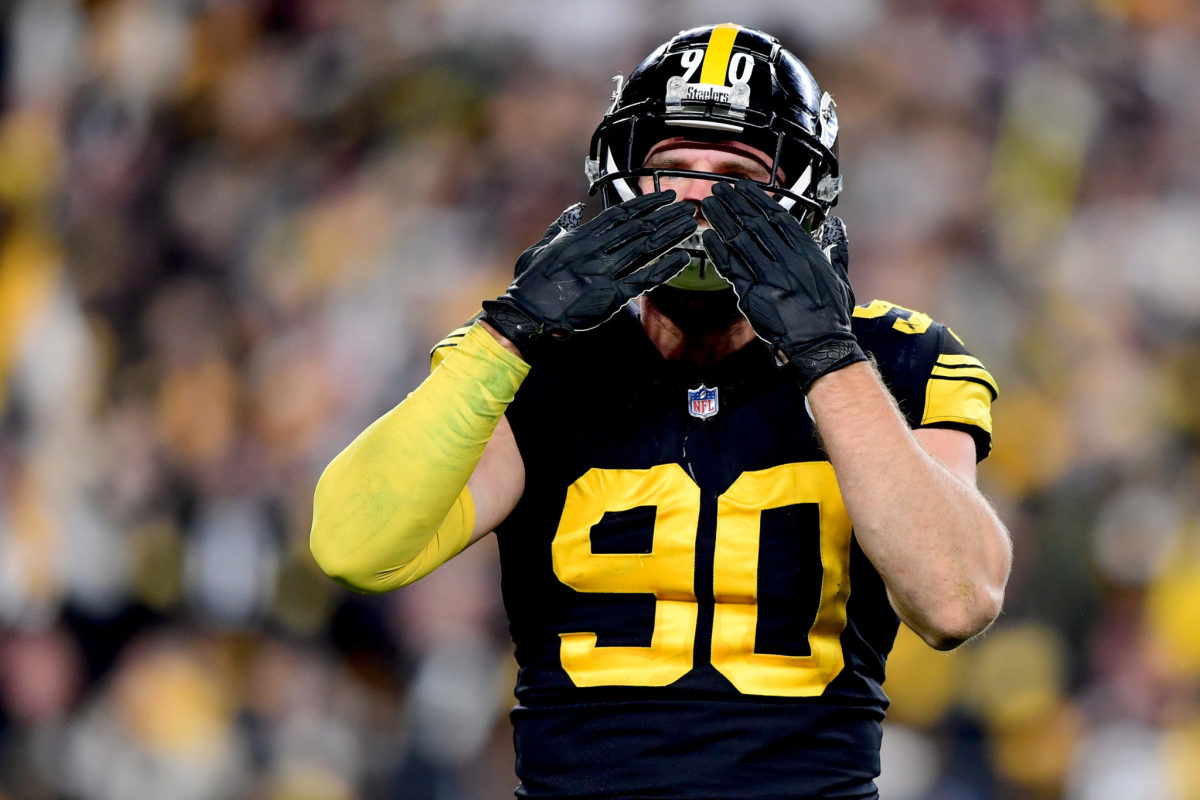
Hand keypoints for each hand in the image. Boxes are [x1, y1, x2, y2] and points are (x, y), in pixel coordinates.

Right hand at [482, 191, 696, 355]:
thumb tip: (574, 210)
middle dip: (665, 215)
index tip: (664, 197)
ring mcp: (604, 272)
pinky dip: (665, 268)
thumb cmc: (529, 283)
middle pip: (639, 227)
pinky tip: (683, 258)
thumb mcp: (541, 247)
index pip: (620, 214)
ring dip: (670, 234)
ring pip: (645, 248)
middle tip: (686, 206)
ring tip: (689, 223)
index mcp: (581, 237)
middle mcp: (596, 250)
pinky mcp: (610, 296)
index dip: (645, 204)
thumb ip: (561, 227)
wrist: (526, 314)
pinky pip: (644, 279)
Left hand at [699, 180, 864, 390]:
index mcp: (807, 251)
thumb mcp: (841, 276)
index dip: (757, 200)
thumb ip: (837, 249)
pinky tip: (707, 237)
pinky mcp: (753, 295)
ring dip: (721, 219)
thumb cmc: (832, 315)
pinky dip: (717, 251)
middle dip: (734, 203)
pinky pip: (730, 268)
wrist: (821, 344)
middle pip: (754, 222)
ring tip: (708, 204)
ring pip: (739, 240)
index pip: (777, 217)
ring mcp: (768, 276)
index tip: (744, 188)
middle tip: (719, 188)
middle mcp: (786, 259)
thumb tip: (838, 229)